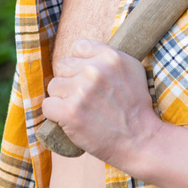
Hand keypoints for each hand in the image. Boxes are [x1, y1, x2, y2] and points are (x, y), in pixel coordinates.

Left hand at [42, 39, 163, 165]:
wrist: (140, 140)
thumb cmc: (136, 107)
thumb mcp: (132, 70)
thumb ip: (109, 57)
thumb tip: (86, 52)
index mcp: (110, 57)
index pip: (78, 47)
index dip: (80, 63)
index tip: (87, 77)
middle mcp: (95, 70)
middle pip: (63, 66)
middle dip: (70, 81)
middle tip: (86, 98)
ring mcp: (81, 91)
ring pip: (54, 86)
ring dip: (62, 98)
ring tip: (80, 110)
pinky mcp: (70, 112)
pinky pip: (47, 105)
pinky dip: (55, 114)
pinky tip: (70, 119)